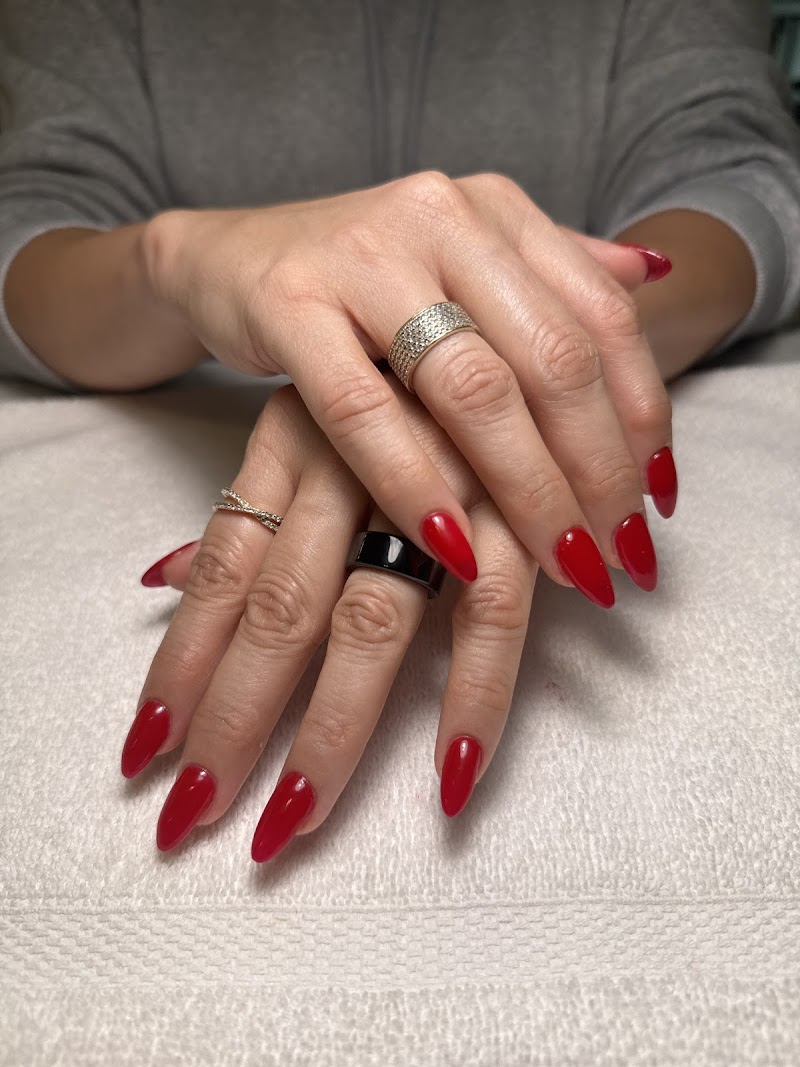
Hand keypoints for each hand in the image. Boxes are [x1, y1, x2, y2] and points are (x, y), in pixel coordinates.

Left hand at [123, 380, 536, 858]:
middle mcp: (351, 463)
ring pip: (370, 623)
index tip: (144, 752)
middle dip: (232, 720)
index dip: (180, 663)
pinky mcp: (517, 507)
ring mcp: (436, 486)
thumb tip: (159, 580)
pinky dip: (473, 695)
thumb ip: (243, 508)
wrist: (511, 283)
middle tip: (191, 817)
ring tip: (290, 822)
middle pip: (279, 611)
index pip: (221, 570)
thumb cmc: (398, 378)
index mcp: (290, 438)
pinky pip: (493, 615)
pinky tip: (450, 776)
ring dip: (332, 731)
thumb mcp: (303, 421)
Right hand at [143, 172, 672, 604]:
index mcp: (497, 210)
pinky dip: (415, 485)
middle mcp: (443, 218)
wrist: (228, 259)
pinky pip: (365, 412)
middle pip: (553, 358)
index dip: (641, 417)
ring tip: (562, 563)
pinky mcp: (289, 304)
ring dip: (530, 490)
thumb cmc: (359, 280)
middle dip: (598, 469)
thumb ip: (553, 267)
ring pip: (474, 388)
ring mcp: (364, 258)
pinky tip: (453, 546)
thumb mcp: (463, 257)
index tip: (655, 501)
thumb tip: (658, 273)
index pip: (603, 317)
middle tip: (617, 552)